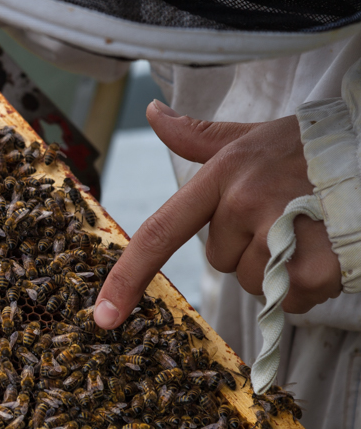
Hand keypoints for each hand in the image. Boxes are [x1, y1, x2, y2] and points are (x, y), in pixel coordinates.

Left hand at [94, 101, 341, 328]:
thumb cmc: (310, 149)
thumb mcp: (251, 137)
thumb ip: (198, 136)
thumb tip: (152, 112)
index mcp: (221, 175)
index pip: (161, 231)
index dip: (128, 277)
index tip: (104, 315)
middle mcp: (242, 202)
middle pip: (222, 263)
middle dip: (250, 250)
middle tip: (284, 218)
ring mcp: (278, 231)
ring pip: (255, 284)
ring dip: (279, 270)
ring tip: (307, 231)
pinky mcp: (312, 263)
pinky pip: (289, 300)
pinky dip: (307, 287)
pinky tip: (324, 251)